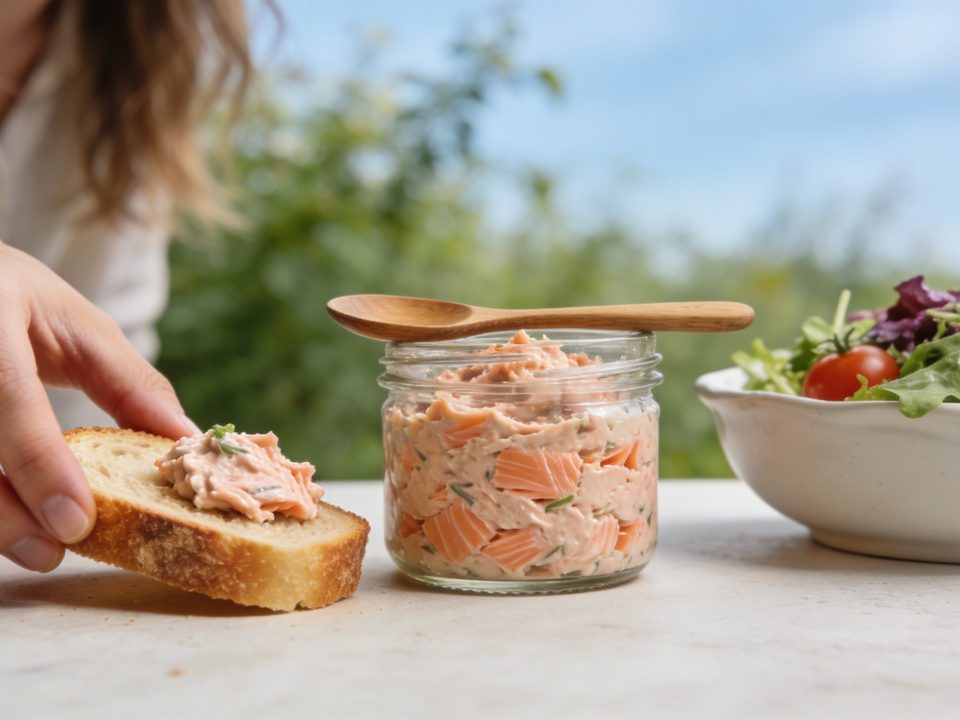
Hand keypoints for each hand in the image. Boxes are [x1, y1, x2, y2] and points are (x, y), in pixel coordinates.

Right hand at [0, 241, 199, 571]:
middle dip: (7, 511)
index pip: (5, 395)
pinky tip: (11, 522)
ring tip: (37, 550)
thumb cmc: (16, 298)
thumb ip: (128, 383)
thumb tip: (185, 438)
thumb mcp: (77, 325)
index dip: (38, 463)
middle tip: (54, 550)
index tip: (76, 522)